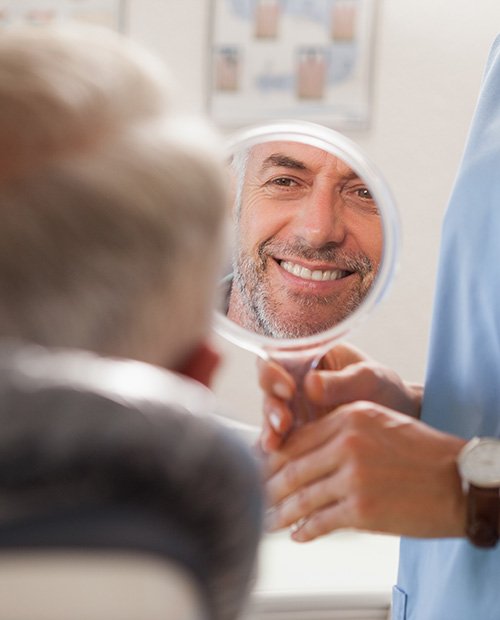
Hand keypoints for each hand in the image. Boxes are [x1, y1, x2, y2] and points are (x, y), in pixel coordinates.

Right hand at [258, 343, 422, 452]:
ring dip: (270, 428)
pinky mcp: (297, 433)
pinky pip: (279, 438)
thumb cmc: (383, 389)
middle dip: (271, 405)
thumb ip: (341, 381)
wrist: (398, 419)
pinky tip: (276, 457)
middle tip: (283, 422)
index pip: (277, 356)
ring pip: (270, 415)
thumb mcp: (369, 379)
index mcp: (308, 356)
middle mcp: (294, 380)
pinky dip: (276, 448)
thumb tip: (310, 385)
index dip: (274, 371)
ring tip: (276, 444)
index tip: (288, 388)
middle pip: (268, 388)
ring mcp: (293, 408)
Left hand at [264, 401, 465, 540]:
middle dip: (269, 485)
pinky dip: (305, 530)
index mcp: (350, 417)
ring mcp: (353, 477)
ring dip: (281, 512)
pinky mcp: (362, 510)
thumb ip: (341, 432)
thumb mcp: (380, 423)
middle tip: (257, 495)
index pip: (298, 438)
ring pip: (301, 496)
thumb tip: (305, 453)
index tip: (261, 467)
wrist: (460, 480)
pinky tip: (298, 534)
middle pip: (292, 467)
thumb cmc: (422, 452)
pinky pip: (320, 521)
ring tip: (268, 520)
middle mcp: (347, 443)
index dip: (273, 456)